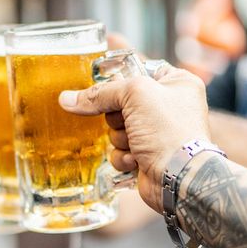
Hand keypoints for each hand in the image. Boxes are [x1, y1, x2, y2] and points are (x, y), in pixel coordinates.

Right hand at [59, 64, 209, 212]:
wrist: (180, 177)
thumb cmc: (168, 130)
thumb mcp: (134, 95)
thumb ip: (100, 93)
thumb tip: (67, 98)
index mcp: (176, 82)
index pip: (139, 71)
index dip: (121, 80)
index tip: (108, 86)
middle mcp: (169, 106)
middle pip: (121, 102)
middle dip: (119, 116)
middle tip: (129, 120)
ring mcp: (158, 133)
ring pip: (117, 128)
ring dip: (120, 138)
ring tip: (138, 144)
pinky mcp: (147, 156)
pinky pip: (120, 150)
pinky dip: (124, 156)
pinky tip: (137, 160)